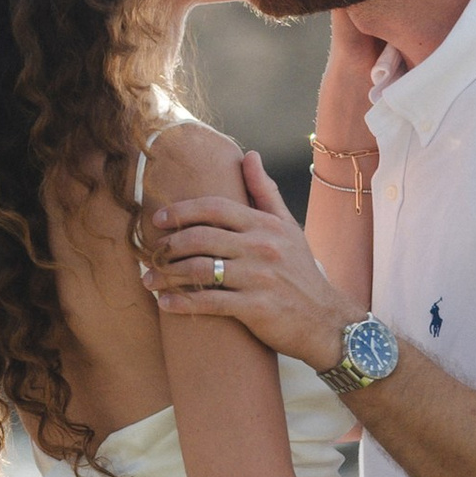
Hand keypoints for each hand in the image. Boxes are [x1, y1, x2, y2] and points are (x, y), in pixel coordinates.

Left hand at [146, 147, 352, 373]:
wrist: (326, 321)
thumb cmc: (301, 273)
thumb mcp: (288, 228)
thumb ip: (265, 192)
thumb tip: (250, 155)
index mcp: (265, 225)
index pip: (214, 208)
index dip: (181, 211)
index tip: (158, 220)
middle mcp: (262, 247)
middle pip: (200, 238)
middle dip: (167, 246)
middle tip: (150, 255)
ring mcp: (259, 278)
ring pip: (199, 269)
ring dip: (167, 275)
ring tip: (149, 280)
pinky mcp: (256, 308)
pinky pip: (210, 302)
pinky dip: (182, 303)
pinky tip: (165, 304)